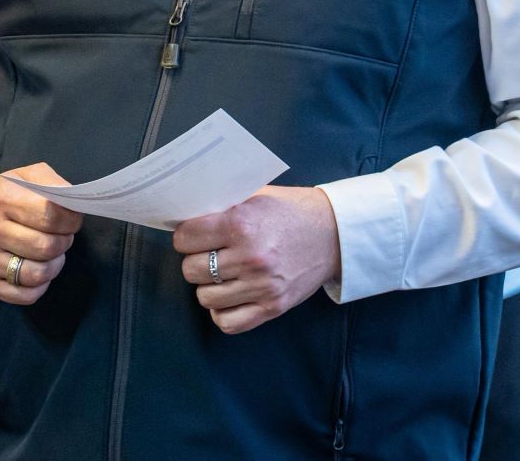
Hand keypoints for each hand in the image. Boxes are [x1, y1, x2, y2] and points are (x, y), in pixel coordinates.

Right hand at [0, 163, 82, 304]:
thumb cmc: (6, 195)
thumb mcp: (28, 176)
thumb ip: (54, 184)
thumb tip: (74, 204)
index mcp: (1, 198)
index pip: (49, 215)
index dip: (71, 220)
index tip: (73, 220)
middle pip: (45, 247)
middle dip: (64, 242)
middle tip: (62, 236)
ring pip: (37, 274)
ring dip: (54, 266)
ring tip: (52, 254)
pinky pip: (25, 296)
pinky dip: (40, 286)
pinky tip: (38, 270)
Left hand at [173, 186, 340, 334]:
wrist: (334, 233)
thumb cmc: (292, 211)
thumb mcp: (257, 197)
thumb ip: (223, 208)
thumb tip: (184, 218)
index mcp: (242, 224)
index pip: (186, 238)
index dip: (185, 236)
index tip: (192, 235)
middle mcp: (250, 257)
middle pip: (191, 270)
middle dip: (194, 260)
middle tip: (208, 253)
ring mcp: (262, 286)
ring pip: (205, 297)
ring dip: (208, 286)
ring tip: (222, 273)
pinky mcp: (272, 307)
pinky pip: (227, 322)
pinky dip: (222, 312)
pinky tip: (230, 296)